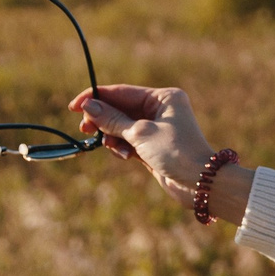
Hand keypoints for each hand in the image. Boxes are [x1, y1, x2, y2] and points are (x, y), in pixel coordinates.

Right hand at [69, 85, 216, 209]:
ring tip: (111, 146)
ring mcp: (156, 129)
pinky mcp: (153, 147)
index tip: (74, 106)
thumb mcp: (140, 133)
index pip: (122, 92)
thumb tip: (88, 107)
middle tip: (85, 128)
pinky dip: (122, 147)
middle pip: (120, 109)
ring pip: (122, 127)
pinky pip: (128, 142)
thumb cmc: (176, 152)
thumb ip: (113, 120)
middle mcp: (161, 110)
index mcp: (163, 98)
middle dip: (103, 119)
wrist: (200, 183)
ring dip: (112, 136)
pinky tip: (125, 156)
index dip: (97, 97)